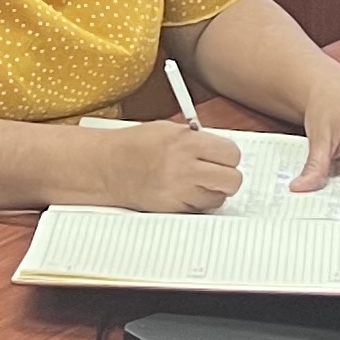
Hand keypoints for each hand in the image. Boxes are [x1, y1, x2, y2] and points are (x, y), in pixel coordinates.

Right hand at [98, 118, 245, 215]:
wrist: (107, 166)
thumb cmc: (133, 146)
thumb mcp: (168, 129)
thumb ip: (197, 138)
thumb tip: (219, 148)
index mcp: (186, 143)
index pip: (232, 154)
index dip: (229, 155)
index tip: (223, 156)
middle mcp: (185, 169)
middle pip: (232, 180)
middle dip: (228, 176)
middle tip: (217, 172)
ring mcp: (179, 192)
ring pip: (219, 199)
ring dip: (213, 192)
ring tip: (198, 183)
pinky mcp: (173, 210)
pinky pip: (200, 210)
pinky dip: (198, 204)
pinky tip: (186, 193)